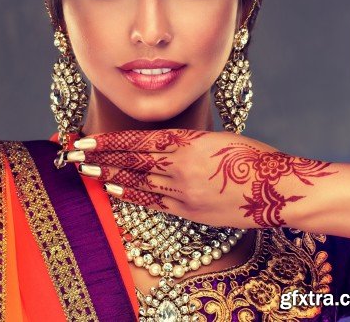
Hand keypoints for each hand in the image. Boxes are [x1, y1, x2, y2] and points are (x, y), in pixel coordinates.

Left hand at [69, 129, 337, 228]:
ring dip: (108, 175)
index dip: (108, 141)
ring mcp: (182, 191)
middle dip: (98, 157)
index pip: (136, 141)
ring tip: (85, 171)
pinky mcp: (189, 211)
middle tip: (73, 155)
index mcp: (186, 142)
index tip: (85, 140)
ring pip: (137, 181)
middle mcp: (178, 166)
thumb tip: (164, 144)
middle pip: (130, 161)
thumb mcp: (215, 137)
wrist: (277, 189)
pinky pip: (153, 201)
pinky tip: (114, 190)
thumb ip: (185, 141)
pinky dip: (131, 194)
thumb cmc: (252, 156)